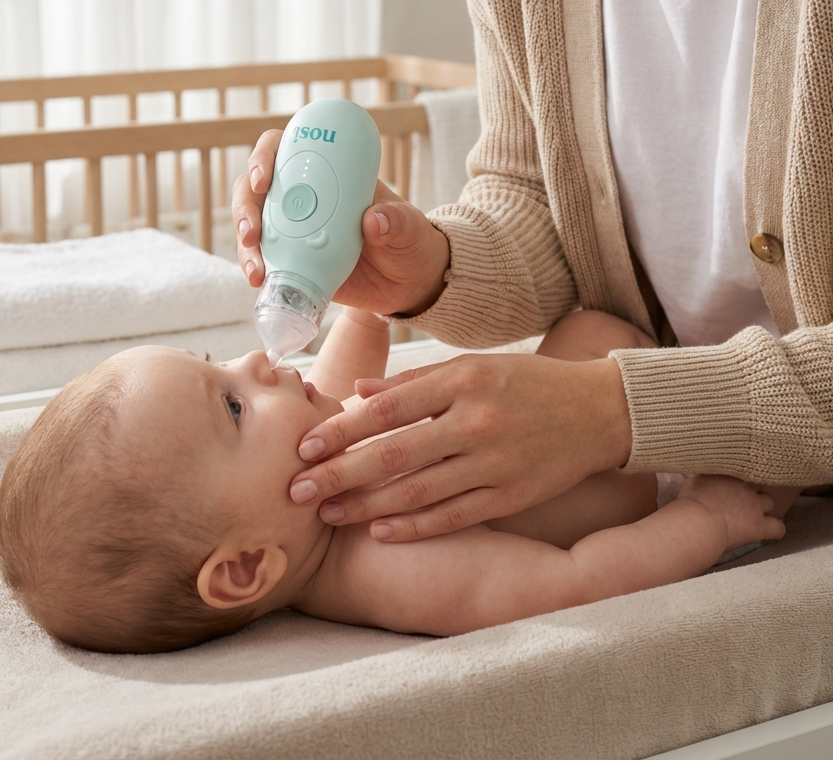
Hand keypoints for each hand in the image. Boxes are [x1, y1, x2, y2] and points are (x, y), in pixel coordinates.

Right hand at [233, 130, 450, 314]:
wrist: (408, 284)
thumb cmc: (409, 242)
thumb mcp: (410, 226)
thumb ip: (397, 220)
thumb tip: (373, 220)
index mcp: (328, 174)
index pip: (284, 150)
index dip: (263, 158)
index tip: (262, 180)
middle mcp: (303, 196)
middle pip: (254, 188)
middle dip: (244, 207)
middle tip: (252, 233)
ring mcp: (293, 229)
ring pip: (252, 225)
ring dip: (245, 244)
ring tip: (257, 271)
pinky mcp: (291, 262)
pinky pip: (263, 259)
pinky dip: (256, 268)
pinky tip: (258, 282)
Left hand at [288, 351, 632, 539]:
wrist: (598, 411)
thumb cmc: (525, 382)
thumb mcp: (472, 366)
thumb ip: (414, 382)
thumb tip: (359, 391)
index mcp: (462, 380)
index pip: (388, 409)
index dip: (341, 430)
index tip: (305, 446)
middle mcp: (475, 422)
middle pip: (394, 455)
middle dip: (340, 474)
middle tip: (298, 490)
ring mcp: (495, 463)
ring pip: (418, 492)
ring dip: (366, 506)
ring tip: (328, 514)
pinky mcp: (511, 497)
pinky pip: (453, 516)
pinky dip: (414, 526)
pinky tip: (380, 530)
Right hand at [679, 475, 785, 552]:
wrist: (699, 521)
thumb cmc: (691, 502)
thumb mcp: (693, 480)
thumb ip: (699, 473)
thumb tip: (695, 469)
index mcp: (727, 474)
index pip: (738, 469)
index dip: (734, 479)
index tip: (727, 485)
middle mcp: (744, 486)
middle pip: (755, 482)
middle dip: (750, 489)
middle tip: (740, 498)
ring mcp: (754, 505)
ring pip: (769, 501)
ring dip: (764, 506)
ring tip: (755, 514)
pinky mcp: (760, 526)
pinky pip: (778, 528)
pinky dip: (774, 529)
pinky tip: (767, 530)